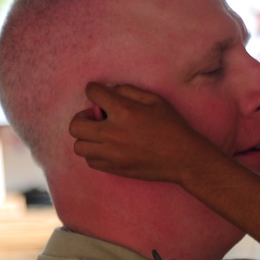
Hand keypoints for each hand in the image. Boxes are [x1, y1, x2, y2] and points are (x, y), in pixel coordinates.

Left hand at [68, 82, 216, 182]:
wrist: (184, 159)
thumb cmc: (173, 127)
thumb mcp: (156, 100)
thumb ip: (129, 91)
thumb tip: (110, 91)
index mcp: (124, 111)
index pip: (92, 93)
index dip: (94, 90)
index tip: (100, 94)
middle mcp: (113, 133)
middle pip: (75, 125)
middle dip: (82, 117)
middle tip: (97, 119)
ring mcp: (113, 154)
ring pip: (79, 146)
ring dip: (86, 138)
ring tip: (101, 136)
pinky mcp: (116, 169)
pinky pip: (91, 162)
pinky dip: (95, 154)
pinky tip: (108, 148)